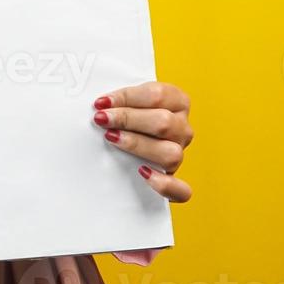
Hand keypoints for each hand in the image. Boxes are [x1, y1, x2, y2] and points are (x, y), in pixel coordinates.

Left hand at [92, 81, 193, 202]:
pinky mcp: (176, 180)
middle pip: (163, 122)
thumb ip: (122, 100)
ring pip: (170, 153)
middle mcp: (182, 128)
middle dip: (127, 119)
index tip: (102, 103)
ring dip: (138, 145)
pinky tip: (142, 173)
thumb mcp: (131, 101)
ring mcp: (180, 153)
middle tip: (102, 119)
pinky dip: (163, 183)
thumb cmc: (131, 116)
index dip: (127, 97)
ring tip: (112, 138)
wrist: (137, 139)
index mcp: (177, 101)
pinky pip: (180, 189)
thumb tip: (100, 103)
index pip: (157, 95)